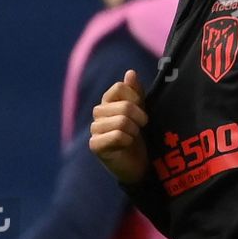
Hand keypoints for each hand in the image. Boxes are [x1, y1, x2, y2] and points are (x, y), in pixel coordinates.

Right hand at [89, 69, 148, 183]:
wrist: (140, 166)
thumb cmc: (141, 138)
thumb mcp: (141, 112)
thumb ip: (136, 93)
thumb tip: (130, 73)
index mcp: (108, 102)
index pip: (119, 87)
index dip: (136, 99)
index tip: (142, 112)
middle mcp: (98, 113)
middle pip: (123, 105)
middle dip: (139, 118)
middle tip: (140, 128)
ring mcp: (94, 130)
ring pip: (121, 121)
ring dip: (133, 131)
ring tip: (132, 138)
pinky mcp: (95, 145)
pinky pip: (116, 136)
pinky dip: (127, 141)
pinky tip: (125, 146)